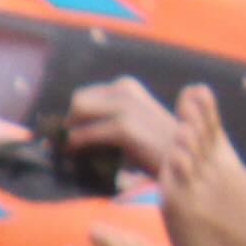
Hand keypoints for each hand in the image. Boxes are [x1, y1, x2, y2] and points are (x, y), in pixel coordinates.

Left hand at [62, 75, 188, 189]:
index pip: (83, 96)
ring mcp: (125, 107)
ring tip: (70, 151)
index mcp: (125, 86)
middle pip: (77, 102)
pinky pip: (83, 134)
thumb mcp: (129, 123)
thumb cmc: (152, 147)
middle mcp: (125, 89)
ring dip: (69, 134)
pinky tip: (76, 155)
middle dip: (68, 124)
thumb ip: (103, 119)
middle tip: (67, 145)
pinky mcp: (124, 128)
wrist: (183, 158)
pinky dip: (75, 145)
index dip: (73, 118)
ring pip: (77, 113)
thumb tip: (62, 130)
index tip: (69, 136)